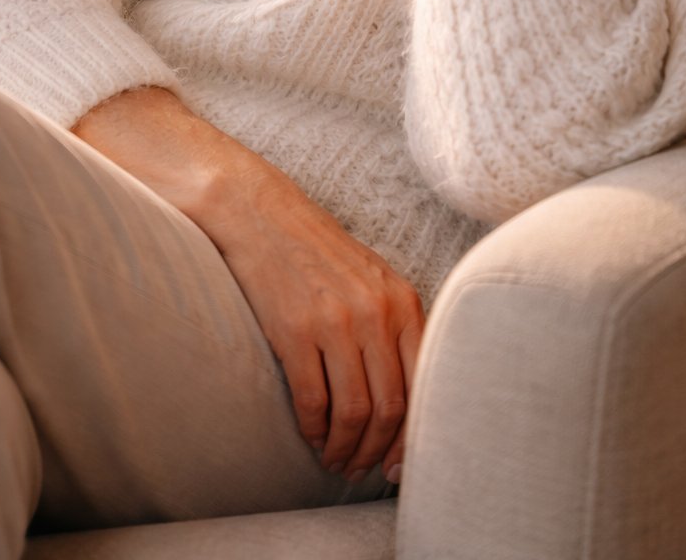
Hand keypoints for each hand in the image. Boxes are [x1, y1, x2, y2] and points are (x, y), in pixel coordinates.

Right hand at [213, 162, 424, 484]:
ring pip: (354, 412)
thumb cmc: (320, 253)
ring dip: (345, 448)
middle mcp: (376, 312)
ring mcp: (336, 321)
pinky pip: (312, 400)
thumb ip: (396, 330)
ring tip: (335, 459)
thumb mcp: (374, 282)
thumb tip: (407, 404)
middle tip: (361, 470)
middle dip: (377, 451)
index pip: (422, 386)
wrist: (263, 216)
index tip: (398, 465)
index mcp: (402, 301)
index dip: (412, 437)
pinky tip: (311, 435)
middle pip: (389, 407)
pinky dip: (313, 429)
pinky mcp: (295, 330)